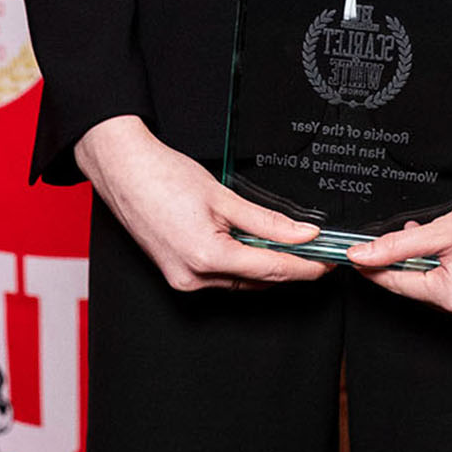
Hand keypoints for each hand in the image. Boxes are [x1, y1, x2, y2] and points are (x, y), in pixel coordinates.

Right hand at [74, 116, 332, 292]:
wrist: (124, 170)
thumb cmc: (164, 177)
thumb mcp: (223, 195)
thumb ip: (267, 220)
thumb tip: (302, 234)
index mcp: (207, 258)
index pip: (270, 270)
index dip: (304, 268)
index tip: (327, 264)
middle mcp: (193, 278)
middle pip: (255, 280)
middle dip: (287, 267)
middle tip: (316, 252)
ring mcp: (182, 280)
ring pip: (238, 280)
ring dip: (263, 266)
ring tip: (288, 245)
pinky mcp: (176, 274)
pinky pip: (219, 276)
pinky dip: (239, 263)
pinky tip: (251, 246)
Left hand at [345, 145, 451, 329]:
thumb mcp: (444, 227)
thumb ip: (399, 245)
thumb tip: (364, 256)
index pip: (402, 285)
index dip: (377, 269)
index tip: (358, 259)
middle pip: (427, 288)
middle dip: (416, 260)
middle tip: (414, 230)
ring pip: (450, 290)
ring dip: (441, 265)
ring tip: (449, 234)